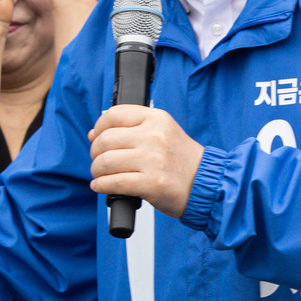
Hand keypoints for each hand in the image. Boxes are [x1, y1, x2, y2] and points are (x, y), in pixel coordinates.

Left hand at [88, 105, 204, 218]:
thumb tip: (94, 133)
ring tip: (100, 176)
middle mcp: (154, 136)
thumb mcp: (163, 132)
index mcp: (156, 119)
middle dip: (95, 153)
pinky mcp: (152, 183)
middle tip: (98, 162)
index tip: (96, 137)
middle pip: (105, 140)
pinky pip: (114, 182)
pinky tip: (101, 186)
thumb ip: (132, 129)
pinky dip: (101, 186)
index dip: (99, 127)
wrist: (207, 184)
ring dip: (96, 172)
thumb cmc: (182, 161)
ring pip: (106, 162)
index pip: (114, 114)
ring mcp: (153, 160)